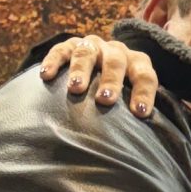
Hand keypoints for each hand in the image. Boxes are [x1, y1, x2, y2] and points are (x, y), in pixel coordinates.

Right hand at [40, 35, 160, 116]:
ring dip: (81, 70)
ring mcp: (92, 46)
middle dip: (111, 80)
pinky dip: (53, 62)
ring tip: (75, 89)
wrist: (96, 70)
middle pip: (115, 61)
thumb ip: (137, 114)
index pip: (145, 75)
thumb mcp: (132, 100)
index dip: (144, 93)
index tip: (140, 113)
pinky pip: (60, 50)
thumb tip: (144, 145)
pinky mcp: (69, 46)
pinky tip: (46, 76)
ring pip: (86, 53)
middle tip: (105, 100)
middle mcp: (115, 50)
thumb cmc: (119, 95)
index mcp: (137, 63)